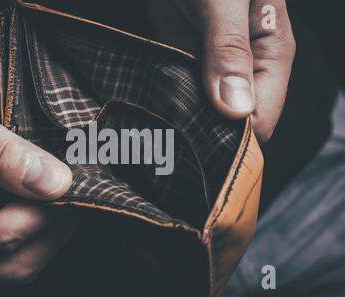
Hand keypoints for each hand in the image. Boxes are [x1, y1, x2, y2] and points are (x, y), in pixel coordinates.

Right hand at [0, 73, 75, 283]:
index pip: (2, 234)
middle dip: (56, 229)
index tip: (73, 182)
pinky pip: (14, 254)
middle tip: (80, 193)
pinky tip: (49, 204)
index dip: (46, 211)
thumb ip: (1, 153)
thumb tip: (55, 184)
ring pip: (19, 266)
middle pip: (15, 264)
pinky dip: (39, 233)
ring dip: (51, 234)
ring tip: (67, 197)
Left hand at [147, 0, 295, 142]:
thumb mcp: (220, 0)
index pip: (261, 118)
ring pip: (207, 114)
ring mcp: (215, 68)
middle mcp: (245, 68)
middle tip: (173, 152)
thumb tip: (237, 110)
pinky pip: (183, 96)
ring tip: (159, 140)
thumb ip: (229, 49)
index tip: (203, 156)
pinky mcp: (188, 63)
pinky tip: (153, 118)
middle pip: (234, 123)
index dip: (236, 141)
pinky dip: (170, 107)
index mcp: (268, 54)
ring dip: (185, 126)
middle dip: (208, 138)